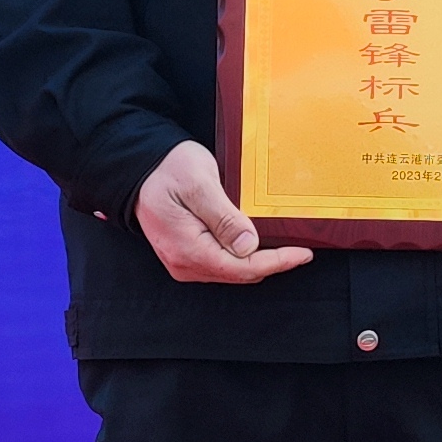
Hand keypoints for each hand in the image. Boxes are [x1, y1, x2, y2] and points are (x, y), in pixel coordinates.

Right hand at [135, 140, 315, 284]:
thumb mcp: (199, 184)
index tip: (303, 253)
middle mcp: (183, 263)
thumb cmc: (167, 169)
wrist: (139, 167)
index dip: (277, 262)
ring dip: (258, 261)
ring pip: (231, 271)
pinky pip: (220, 264)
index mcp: (187, 248)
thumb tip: (248, 246)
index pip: (242, 268)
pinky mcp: (185, 255)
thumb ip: (223, 217)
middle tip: (300, 248)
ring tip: (284, 245)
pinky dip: (243, 257)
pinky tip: (257, 244)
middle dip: (272, 263)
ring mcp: (182, 262)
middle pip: (239, 274)